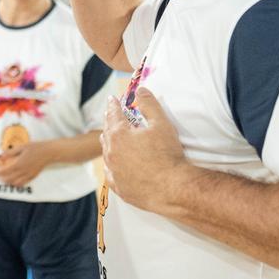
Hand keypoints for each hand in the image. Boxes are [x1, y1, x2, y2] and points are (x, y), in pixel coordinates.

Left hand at [0, 142, 52, 186]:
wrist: (49, 152)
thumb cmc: (36, 147)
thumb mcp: (21, 147)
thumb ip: (9, 153)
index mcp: (19, 164)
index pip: (3, 171)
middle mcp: (23, 172)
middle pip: (7, 179)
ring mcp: (28, 176)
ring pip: (13, 183)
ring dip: (6, 181)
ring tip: (1, 177)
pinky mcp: (32, 177)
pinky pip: (21, 184)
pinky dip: (14, 183)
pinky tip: (12, 179)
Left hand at [101, 88, 188, 211]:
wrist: (172, 188)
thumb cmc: (167, 155)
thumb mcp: (161, 123)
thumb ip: (149, 104)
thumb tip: (140, 90)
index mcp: (119, 135)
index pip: (113, 115)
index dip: (113, 105)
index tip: (112, 99)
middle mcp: (111, 153)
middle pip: (107, 133)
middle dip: (109, 123)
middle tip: (110, 115)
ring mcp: (114, 172)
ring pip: (106, 154)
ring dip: (107, 143)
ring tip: (108, 137)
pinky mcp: (119, 188)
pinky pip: (110, 174)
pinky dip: (110, 166)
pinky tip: (111, 165)